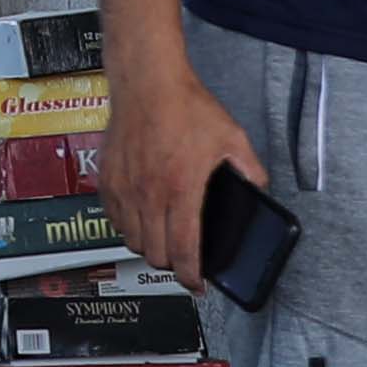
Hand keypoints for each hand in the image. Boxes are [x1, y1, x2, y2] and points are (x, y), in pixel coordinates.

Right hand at [104, 72, 268, 286]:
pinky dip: (128, 227)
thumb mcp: (231, 138)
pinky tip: (143, 218)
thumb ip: (249, 169)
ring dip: (149, 247)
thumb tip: (258, 190)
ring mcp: (125, 188)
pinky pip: (115, 219)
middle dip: (172, 265)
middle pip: (155, 254)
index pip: (183, 250)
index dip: (191, 276)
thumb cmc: (185, 105)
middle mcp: (149, 193)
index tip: (197, 284)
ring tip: (164, 239)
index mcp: (181, 188)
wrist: (147, 81)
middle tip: (184, 259)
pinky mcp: (108, 179)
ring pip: (132, 241)